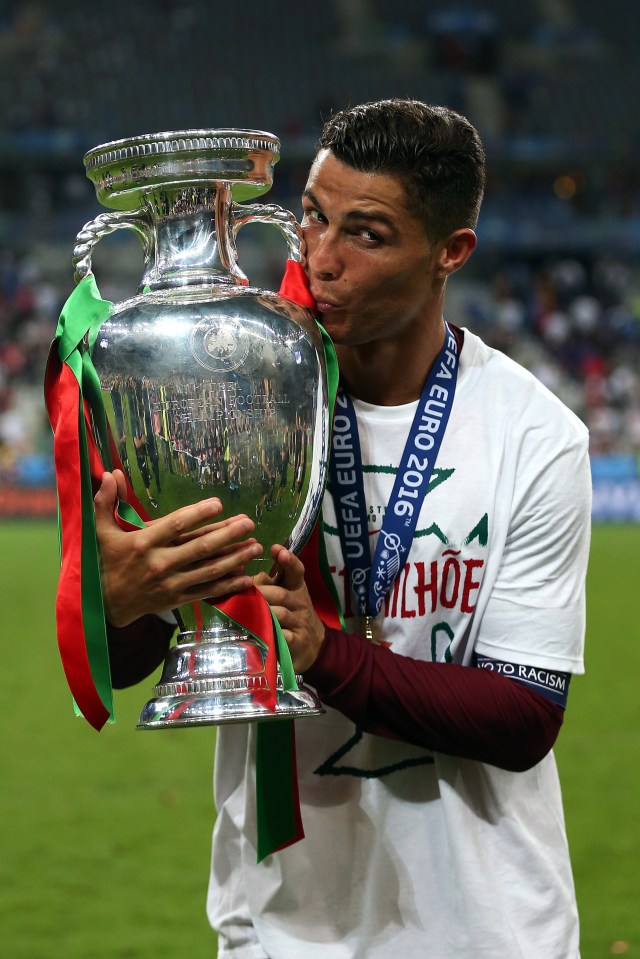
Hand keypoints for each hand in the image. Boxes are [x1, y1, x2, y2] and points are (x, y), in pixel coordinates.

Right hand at [94, 470, 262, 626]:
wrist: (107, 603)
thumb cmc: (108, 561)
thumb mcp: (102, 531)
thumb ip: (106, 502)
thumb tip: (108, 474)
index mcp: (144, 543)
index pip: (176, 525)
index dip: (199, 514)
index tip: (218, 504)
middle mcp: (160, 563)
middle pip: (200, 547)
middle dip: (228, 534)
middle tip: (249, 522)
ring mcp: (171, 583)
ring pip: (209, 569)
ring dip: (235, 557)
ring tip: (255, 545)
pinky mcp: (178, 599)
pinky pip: (207, 591)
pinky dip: (228, 585)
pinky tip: (247, 577)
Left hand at [255, 544, 324, 671]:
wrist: (313, 643)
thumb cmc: (294, 614)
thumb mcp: (287, 595)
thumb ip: (270, 584)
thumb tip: (246, 576)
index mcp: (297, 589)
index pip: (297, 572)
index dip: (289, 561)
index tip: (277, 549)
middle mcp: (301, 604)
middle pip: (282, 594)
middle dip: (262, 592)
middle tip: (244, 591)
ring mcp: (300, 623)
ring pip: (281, 614)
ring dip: (263, 612)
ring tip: (246, 611)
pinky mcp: (297, 642)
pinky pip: (284, 636)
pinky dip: (272, 634)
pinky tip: (260, 633)